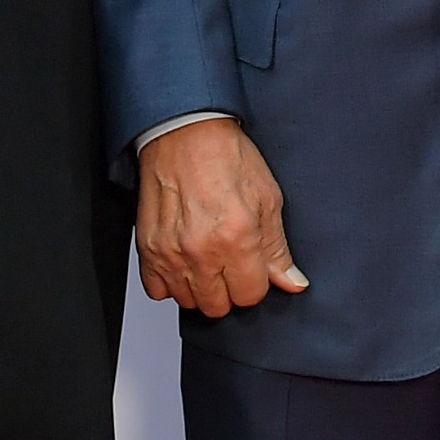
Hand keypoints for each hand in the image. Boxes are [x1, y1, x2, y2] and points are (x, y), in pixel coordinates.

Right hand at [136, 118, 309, 316]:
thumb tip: (292, 283)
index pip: (250, 296)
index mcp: (237, 238)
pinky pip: (158, 291)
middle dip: (229, 288)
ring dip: (200, 287)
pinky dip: (171, 282)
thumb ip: (278, 249)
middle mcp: (201, 251)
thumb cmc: (226, 157)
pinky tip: (183, 259)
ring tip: (207, 257)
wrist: (184, 132)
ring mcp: (170, 253)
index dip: (255, 281)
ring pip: (188, 302)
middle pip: (218, 306)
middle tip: (230, 260)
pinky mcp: (147, 249)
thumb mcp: (268, 198)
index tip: (253, 265)